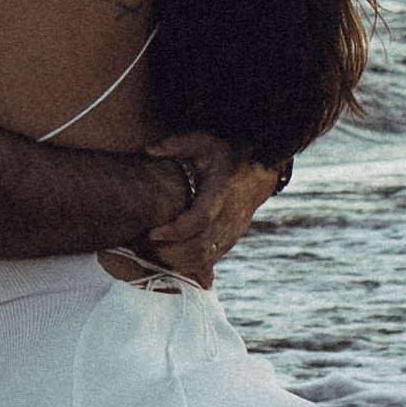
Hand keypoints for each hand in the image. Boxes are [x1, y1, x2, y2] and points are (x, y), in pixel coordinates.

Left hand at [143, 135, 281, 287]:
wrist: (260, 169)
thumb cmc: (227, 154)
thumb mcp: (203, 142)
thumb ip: (176, 144)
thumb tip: (148, 150)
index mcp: (222, 192)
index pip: (200, 219)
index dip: (175, 231)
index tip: (152, 233)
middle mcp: (230, 216)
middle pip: (200, 246)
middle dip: (170, 251)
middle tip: (145, 246)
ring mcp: (233, 231)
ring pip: (205, 258)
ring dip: (178, 261)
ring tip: (154, 253)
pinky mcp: (232, 240)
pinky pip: (211, 260)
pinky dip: (190, 265)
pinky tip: (171, 259)